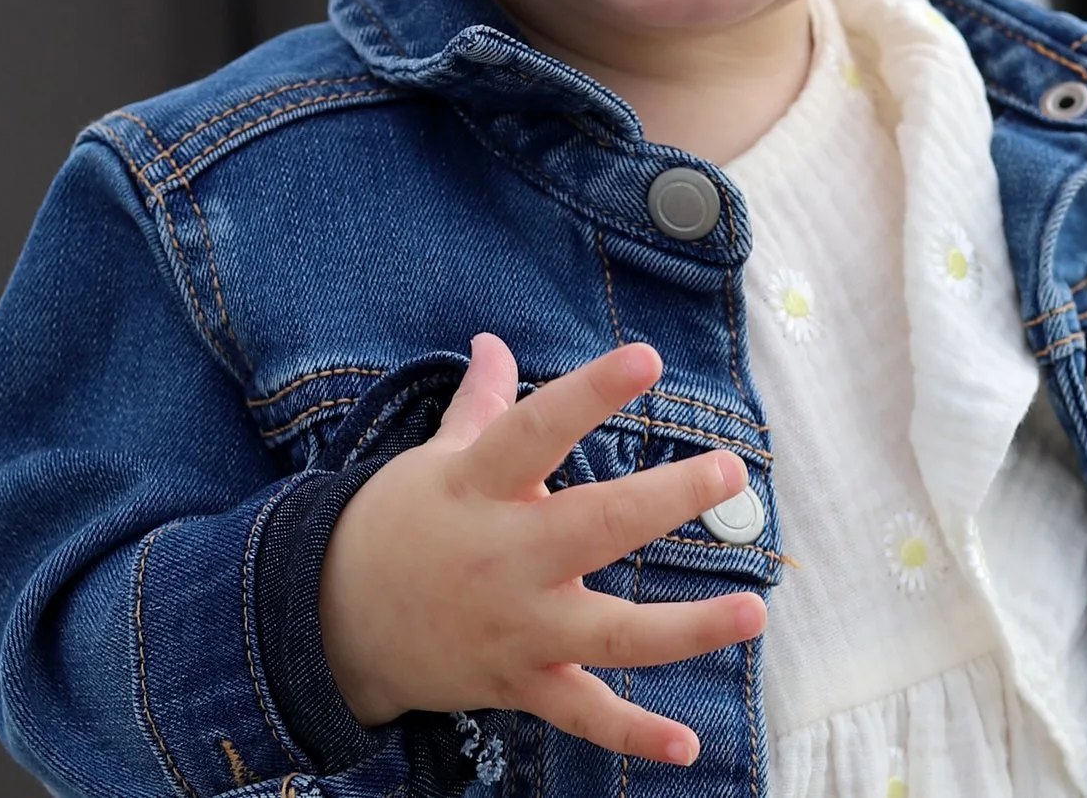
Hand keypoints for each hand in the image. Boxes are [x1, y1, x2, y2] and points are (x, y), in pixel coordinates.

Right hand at [317, 335, 766, 766]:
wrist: (332, 623)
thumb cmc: (398, 524)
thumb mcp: (435, 460)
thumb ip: (480, 403)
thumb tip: (492, 341)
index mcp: (479, 487)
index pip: (536, 430)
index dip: (589, 393)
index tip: (646, 358)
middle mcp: (503, 558)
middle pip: (592, 529)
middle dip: (664, 501)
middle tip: (726, 472)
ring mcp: (515, 628)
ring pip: (610, 634)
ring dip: (687, 631)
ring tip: (754, 613)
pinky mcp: (520, 683)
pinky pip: (583, 715)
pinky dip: (634, 736)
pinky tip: (688, 746)